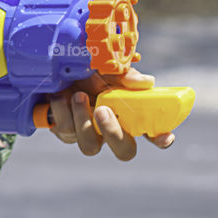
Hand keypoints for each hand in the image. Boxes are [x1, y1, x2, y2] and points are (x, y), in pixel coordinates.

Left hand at [48, 67, 175, 159]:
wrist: (52, 67)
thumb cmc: (85, 68)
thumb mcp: (105, 67)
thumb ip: (124, 75)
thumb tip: (144, 83)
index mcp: (128, 114)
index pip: (153, 133)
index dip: (161, 138)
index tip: (166, 136)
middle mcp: (111, 129)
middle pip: (124, 151)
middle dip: (114, 133)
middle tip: (102, 110)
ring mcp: (88, 134)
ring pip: (90, 146)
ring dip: (83, 120)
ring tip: (77, 95)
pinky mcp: (65, 133)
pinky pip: (65, 131)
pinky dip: (63, 112)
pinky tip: (60, 95)